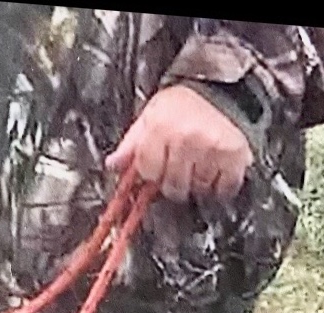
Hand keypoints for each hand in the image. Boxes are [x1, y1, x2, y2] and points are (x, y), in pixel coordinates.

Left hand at [106, 85, 252, 203]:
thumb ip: (131, 145)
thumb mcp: (151, 118)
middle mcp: (184, 137)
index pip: (147, 171)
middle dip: (174, 181)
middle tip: (181, 165)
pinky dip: (220, 186)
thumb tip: (112, 165)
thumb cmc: (184, 106)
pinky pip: (223, 189)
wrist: (223, 90)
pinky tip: (216, 169)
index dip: (151, 172)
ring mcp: (210, 147)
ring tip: (200, 163)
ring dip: (197, 183)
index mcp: (159, 127)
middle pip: (172, 186)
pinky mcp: (233, 155)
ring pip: (196, 190)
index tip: (159, 165)